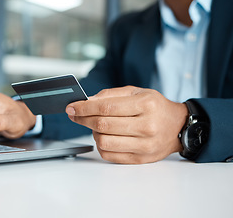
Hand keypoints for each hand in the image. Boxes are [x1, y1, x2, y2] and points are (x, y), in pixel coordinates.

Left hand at [66, 86, 186, 163]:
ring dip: (93, 132)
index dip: (84, 108)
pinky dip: (100, 145)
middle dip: (83, 119)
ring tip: (96, 126)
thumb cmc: (155, 107)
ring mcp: (144, 145)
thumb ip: (111, 95)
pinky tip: (104, 137)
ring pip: (103, 142)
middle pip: (102, 125)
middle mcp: (147, 126)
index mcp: (146, 105)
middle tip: (75, 115)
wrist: (178, 127)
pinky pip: (109, 155)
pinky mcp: (140, 159)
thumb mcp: (137, 92)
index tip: (72, 107)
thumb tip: (87, 102)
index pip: (106, 108)